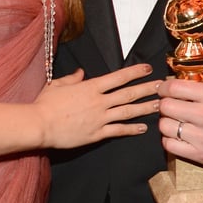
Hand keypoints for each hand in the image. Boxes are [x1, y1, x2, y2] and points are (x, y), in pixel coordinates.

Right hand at [35, 64, 159, 148]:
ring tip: (159, 106)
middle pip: (129, 94)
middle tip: (163, 87)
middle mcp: (99, 102)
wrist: (39, 125)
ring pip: (128, 112)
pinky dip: (131, 129)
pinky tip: (142, 128)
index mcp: (90, 87)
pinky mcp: (97, 134)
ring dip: (145, 108)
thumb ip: (72, 78)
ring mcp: (100, 118)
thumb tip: (81, 72)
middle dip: (147, 89)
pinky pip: (118, 131)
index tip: (148, 69)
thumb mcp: (58, 84)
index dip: (135, 72)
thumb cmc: (45, 104)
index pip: (118, 77)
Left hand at [157, 61, 202, 167]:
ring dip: (167, 121)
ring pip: (165, 127)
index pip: (174, 88)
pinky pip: (170, 145)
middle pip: (166, 107)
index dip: (165, 87)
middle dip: (165, 103)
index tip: (165, 89)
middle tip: (170, 103)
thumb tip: (182, 64)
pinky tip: (178, 133)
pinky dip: (169, 139)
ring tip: (175, 119)